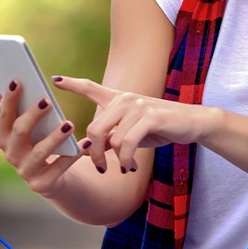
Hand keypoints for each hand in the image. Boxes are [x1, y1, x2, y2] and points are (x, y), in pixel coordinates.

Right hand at [0, 80, 90, 196]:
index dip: (9, 99)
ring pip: (39, 152)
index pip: (3, 116)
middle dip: (32, 115)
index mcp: (4, 137)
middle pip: (19, 131)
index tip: (17, 81)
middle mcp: (11, 154)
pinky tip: (85, 143)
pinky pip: (59, 168)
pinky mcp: (41, 184)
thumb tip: (1, 88)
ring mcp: (25, 171)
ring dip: (54, 137)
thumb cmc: (40, 143)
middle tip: (46, 100)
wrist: (53, 178)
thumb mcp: (29, 127)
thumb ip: (16, 110)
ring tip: (69, 124)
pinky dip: (73, 155)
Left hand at [51, 75, 218, 176]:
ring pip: (111, 140)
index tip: (55, 80)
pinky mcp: (150, 117)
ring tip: (124, 168)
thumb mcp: (132, 131)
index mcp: (119, 100)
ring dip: (115, 161)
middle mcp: (125, 99)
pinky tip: (130, 167)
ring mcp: (137, 106)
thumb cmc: (159, 128)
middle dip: (94, 154)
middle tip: (101, 168)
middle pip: (95, 129)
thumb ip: (112, 136)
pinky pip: (127, 144)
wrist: (192, 123)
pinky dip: (126, 160)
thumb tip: (90, 151)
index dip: (72, 84)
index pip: (91, 88)